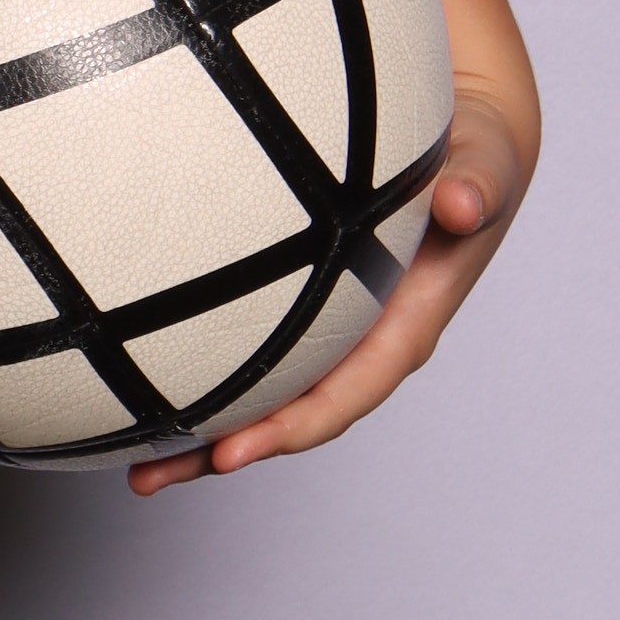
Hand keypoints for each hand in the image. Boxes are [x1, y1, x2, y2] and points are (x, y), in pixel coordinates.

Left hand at [125, 78, 535, 495]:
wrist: (468, 143)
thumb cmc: (476, 157)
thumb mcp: (484, 166)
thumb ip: (476, 185)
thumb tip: (462, 203)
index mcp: (405, 326)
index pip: (346, 392)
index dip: (290, 427)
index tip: (231, 452)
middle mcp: (363, 342)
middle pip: (290, 415)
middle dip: (224, 451)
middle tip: (150, 477)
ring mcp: (332, 331)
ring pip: (264, 395)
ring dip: (201, 434)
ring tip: (134, 466)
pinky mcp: (305, 307)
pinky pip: (253, 353)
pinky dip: (202, 376)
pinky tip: (143, 384)